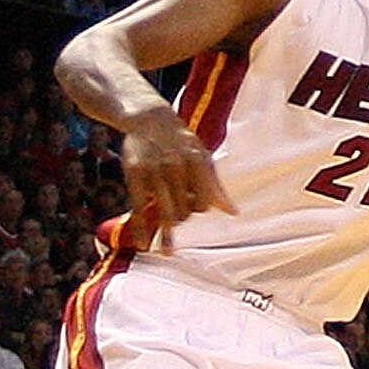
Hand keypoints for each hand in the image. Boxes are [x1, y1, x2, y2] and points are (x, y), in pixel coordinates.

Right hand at [116, 103, 234, 251]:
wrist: (150, 118)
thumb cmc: (181, 142)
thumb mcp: (202, 157)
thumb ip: (215, 186)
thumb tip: (233, 213)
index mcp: (197, 161)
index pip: (204, 201)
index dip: (199, 207)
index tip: (193, 206)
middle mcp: (177, 167)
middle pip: (184, 210)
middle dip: (182, 215)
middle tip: (175, 211)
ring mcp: (155, 172)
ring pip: (165, 214)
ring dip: (167, 234)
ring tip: (168, 250)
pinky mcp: (135, 176)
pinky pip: (140, 209)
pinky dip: (142, 229)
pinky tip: (144, 244)